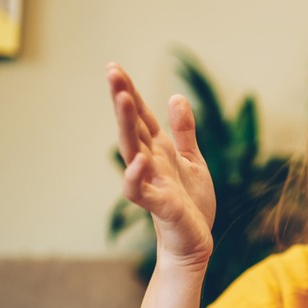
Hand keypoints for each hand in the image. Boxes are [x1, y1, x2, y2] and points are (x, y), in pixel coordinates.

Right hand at [109, 63, 215, 267]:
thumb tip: (175, 97)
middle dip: (122, 99)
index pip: (141, 116)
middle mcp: (150, 162)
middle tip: (112, 72)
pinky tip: (140, 160)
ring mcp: (151, 182)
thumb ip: (183, 131)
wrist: (194, 240)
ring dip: (126, 125)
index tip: (114, 67)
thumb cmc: (190, 202)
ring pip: (131, 150)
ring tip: (123, 98)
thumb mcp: (192, 159)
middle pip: (132, 126)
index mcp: (159, 150)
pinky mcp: (158, 204)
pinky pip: (139, 190)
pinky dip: (136, 176)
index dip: (129, 92)